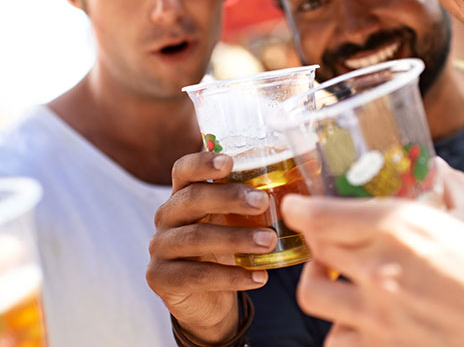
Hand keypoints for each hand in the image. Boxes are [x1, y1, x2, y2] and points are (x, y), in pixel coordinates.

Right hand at [146, 152, 276, 343]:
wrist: (207, 301)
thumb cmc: (226, 249)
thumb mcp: (236, 221)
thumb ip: (254, 200)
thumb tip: (303, 173)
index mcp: (184, 194)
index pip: (184, 170)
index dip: (203, 163)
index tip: (230, 162)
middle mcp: (167, 216)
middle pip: (192, 198)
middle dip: (228, 197)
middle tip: (262, 201)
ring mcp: (160, 247)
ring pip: (195, 237)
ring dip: (235, 238)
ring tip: (269, 241)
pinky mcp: (161, 278)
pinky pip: (197, 275)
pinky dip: (231, 277)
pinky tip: (259, 277)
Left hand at [281, 158, 463, 346]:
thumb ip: (455, 187)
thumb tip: (439, 170)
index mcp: (406, 228)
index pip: (325, 215)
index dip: (300, 207)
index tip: (295, 204)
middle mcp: (384, 271)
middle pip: (316, 247)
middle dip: (314, 236)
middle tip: (325, 233)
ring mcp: (383, 317)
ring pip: (314, 294)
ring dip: (319, 279)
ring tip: (336, 275)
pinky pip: (338, 340)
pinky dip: (340, 326)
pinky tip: (359, 316)